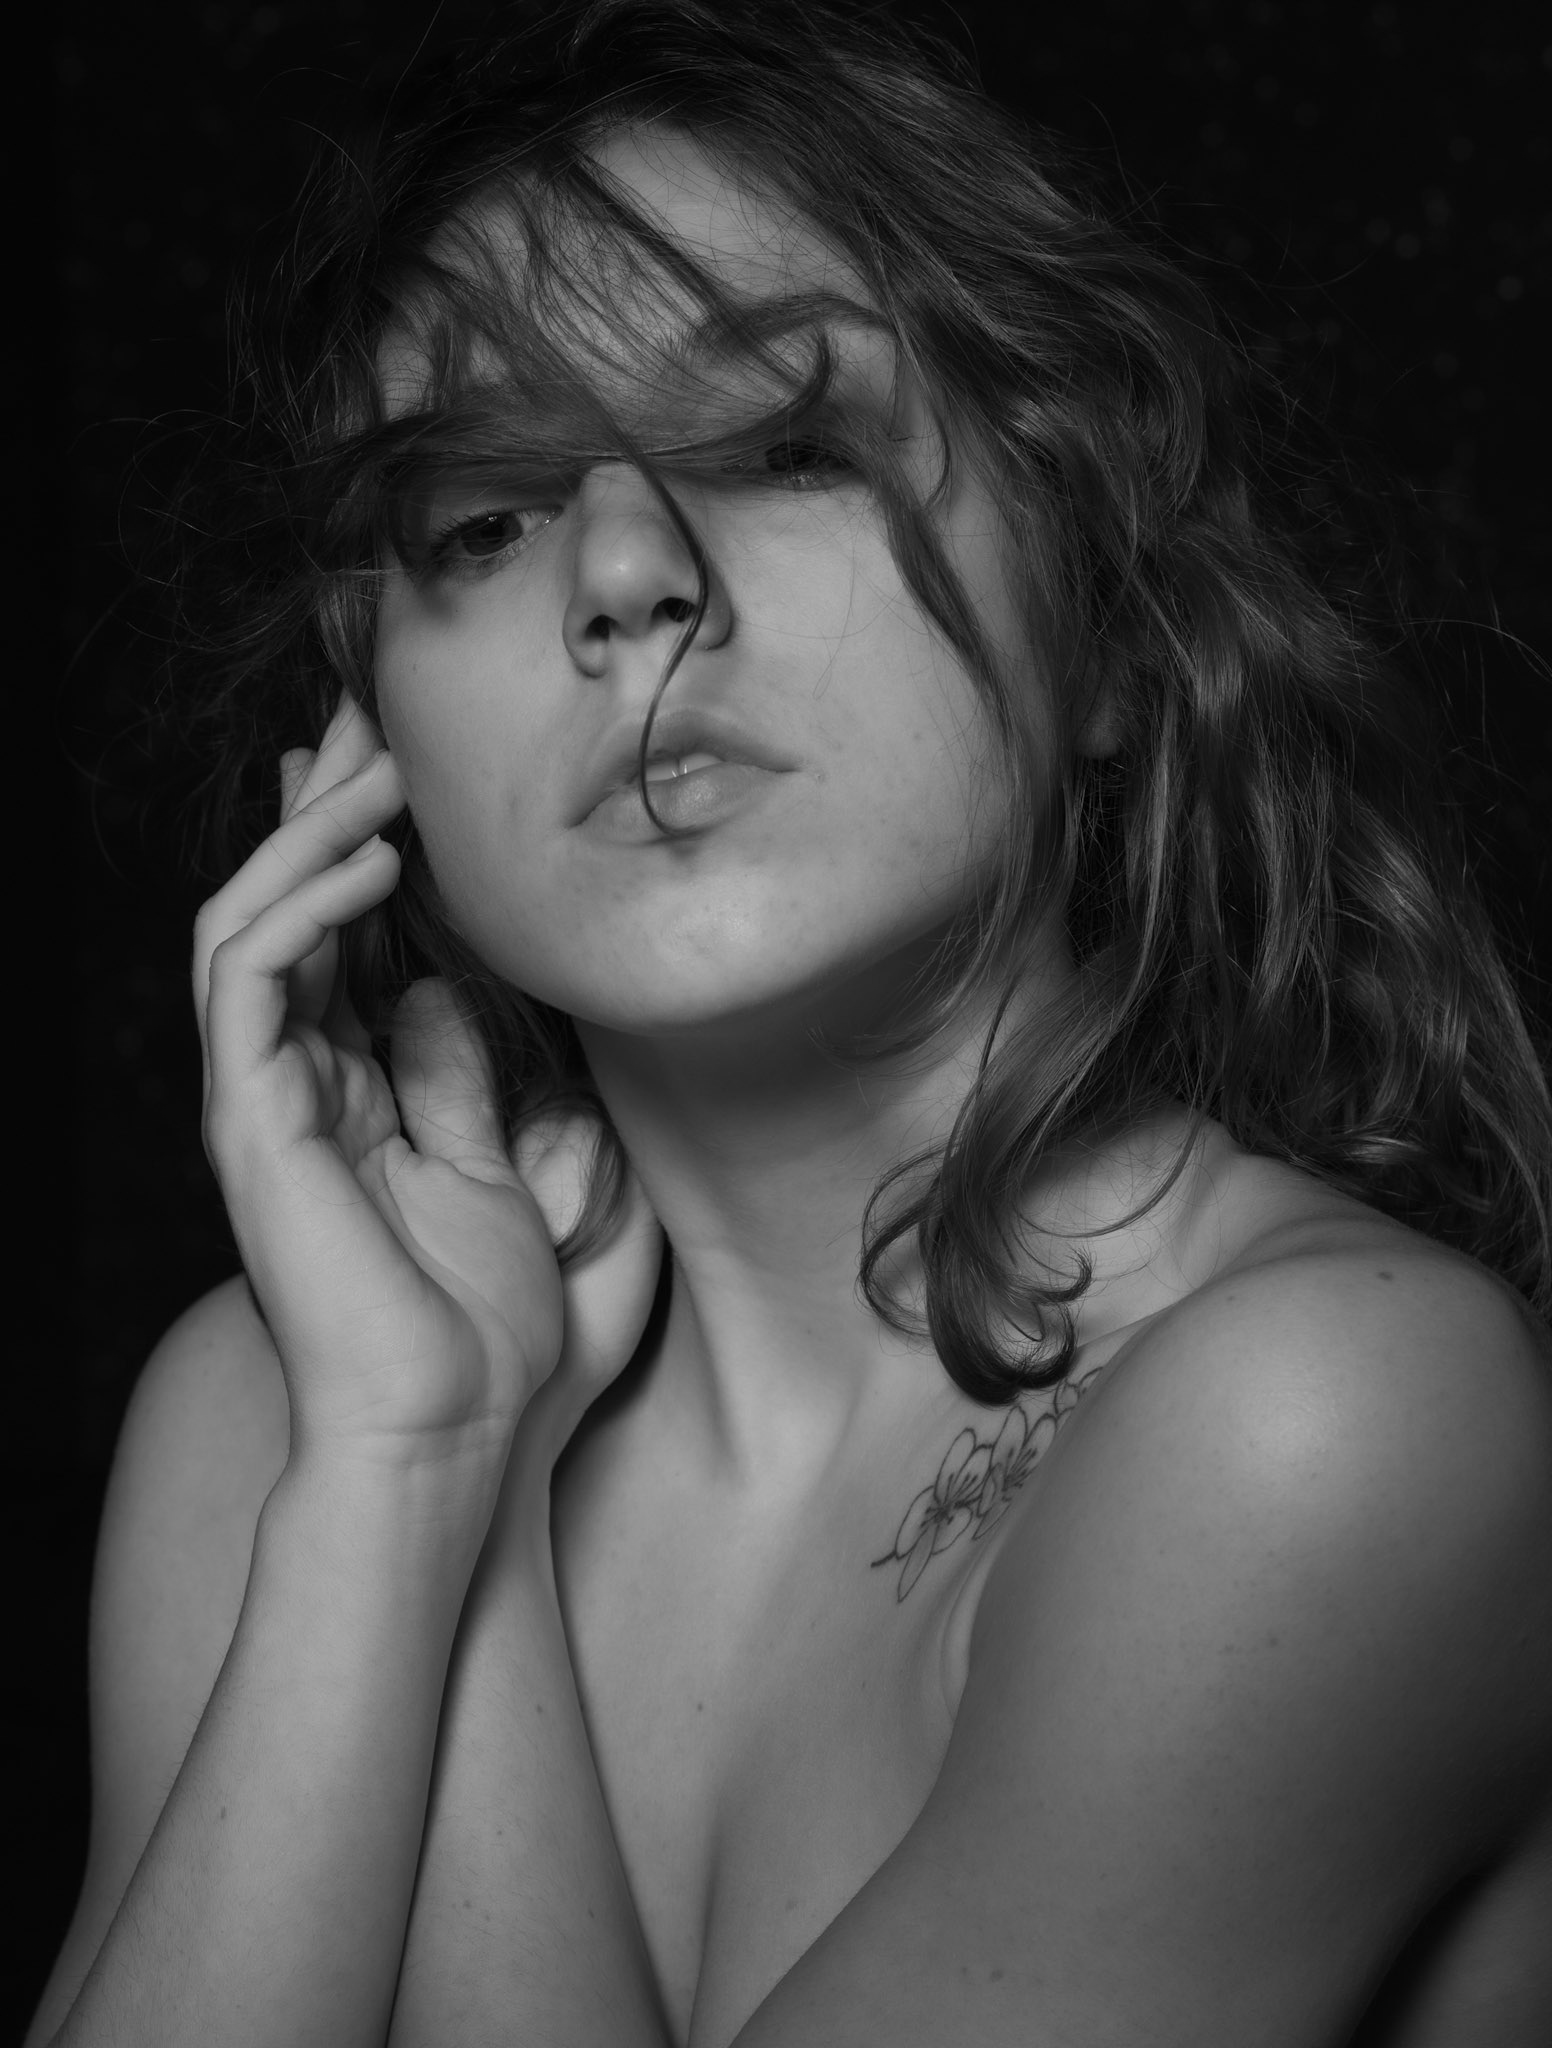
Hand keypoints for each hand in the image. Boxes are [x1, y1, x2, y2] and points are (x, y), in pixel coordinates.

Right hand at [195, 702, 568, 1475]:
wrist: (451, 1427)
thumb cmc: (484, 1329)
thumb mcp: (494, 1176)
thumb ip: (460, 1083)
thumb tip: (439, 996)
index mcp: (345, 1093)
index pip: (335, 936)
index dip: (358, 844)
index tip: (405, 763)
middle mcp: (290, 1084)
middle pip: (284, 906)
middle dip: (322, 804)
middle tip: (369, 709)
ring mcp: (259, 1099)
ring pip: (246, 921)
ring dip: (307, 835)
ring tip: (377, 767)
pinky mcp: (248, 1117)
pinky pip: (245, 979)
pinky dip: (296, 910)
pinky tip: (365, 866)